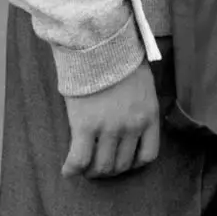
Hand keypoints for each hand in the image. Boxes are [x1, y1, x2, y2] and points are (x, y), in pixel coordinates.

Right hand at [62, 62, 159, 179]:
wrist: (101, 44)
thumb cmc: (121, 59)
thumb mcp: (143, 85)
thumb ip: (140, 108)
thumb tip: (130, 123)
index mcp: (148, 115)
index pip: (148, 155)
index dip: (133, 163)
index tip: (123, 160)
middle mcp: (131, 126)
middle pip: (122, 164)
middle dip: (110, 169)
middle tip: (99, 164)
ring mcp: (109, 128)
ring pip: (101, 167)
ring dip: (92, 172)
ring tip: (84, 167)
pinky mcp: (85, 126)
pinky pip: (78, 159)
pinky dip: (72, 169)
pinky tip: (67, 170)